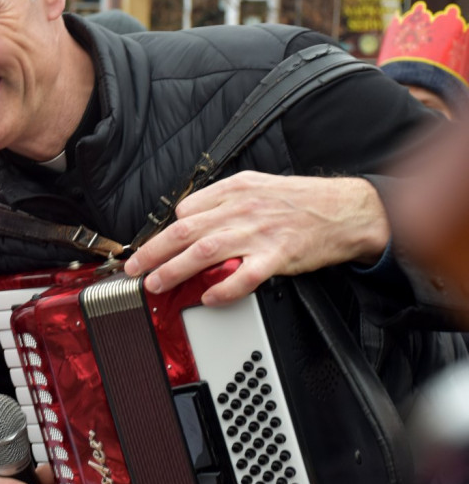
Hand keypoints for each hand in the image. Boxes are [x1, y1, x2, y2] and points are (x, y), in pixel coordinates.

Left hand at [124, 171, 389, 305]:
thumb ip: (224, 199)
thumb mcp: (259, 185)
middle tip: (134, 270)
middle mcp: (243, 209)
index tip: (151, 250)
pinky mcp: (280, 256)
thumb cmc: (303, 201)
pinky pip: (246, 275)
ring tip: (157, 285)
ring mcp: (260, 233)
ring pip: (206, 252)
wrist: (349, 209)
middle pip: (185, 231)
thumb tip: (189, 215)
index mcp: (236, 190)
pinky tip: (208, 297)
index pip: (186, 210)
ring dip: (175, 270)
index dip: (165, 233)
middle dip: (153, 252)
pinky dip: (224, 287)